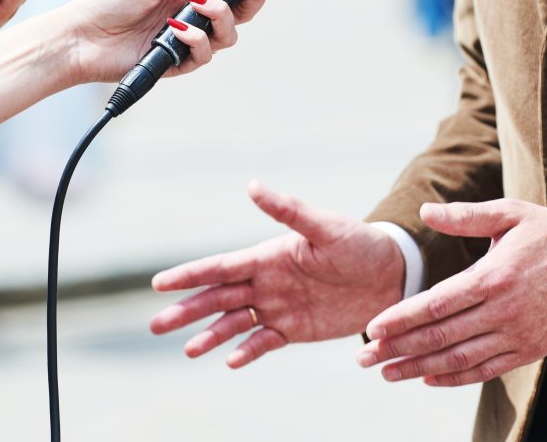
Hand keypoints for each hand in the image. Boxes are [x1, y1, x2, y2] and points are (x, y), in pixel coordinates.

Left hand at [62, 0, 285, 83]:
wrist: (78, 36)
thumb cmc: (107, 2)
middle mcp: (192, 17)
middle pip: (241, 13)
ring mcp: (186, 42)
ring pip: (227, 36)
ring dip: (220, 17)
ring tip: (197, 5)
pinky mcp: (175, 65)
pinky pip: (202, 56)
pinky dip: (195, 40)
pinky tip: (176, 29)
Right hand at [150, 182, 403, 367]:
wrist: (391, 275)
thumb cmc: (359, 243)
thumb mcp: (325, 227)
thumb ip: (289, 211)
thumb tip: (252, 186)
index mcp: (267, 256)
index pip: (220, 267)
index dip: (189, 275)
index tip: (159, 283)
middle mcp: (266, 282)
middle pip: (218, 298)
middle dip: (187, 310)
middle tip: (156, 325)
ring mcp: (278, 307)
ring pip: (234, 324)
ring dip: (210, 335)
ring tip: (187, 350)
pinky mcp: (295, 329)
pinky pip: (264, 342)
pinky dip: (246, 351)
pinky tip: (229, 362)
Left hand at [357, 200, 546, 386]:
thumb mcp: (511, 214)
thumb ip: (466, 216)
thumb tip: (425, 211)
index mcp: (493, 276)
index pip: (436, 304)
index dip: (401, 318)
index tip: (372, 328)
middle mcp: (502, 311)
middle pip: (440, 336)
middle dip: (398, 348)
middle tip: (364, 358)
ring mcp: (516, 335)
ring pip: (459, 358)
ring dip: (419, 368)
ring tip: (388, 372)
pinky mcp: (528, 351)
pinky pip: (485, 370)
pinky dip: (455, 377)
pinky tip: (428, 379)